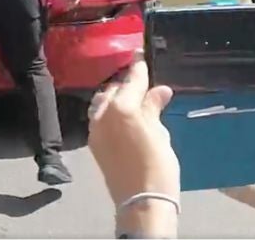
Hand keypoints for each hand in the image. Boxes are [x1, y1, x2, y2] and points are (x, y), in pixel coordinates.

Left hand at [88, 59, 178, 205]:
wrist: (141, 201)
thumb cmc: (158, 166)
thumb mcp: (160, 134)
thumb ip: (154, 109)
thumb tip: (159, 90)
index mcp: (122, 107)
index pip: (132, 80)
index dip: (138, 66)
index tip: (140, 53)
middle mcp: (103, 113)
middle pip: (114, 89)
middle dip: (126, 82)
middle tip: (141, 80)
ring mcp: (95, 128)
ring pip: (102, 102)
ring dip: (115, 96)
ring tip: (131, 96)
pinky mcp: (94, 142)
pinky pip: (99, 117)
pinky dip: (109, 111)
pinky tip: (122, 115)